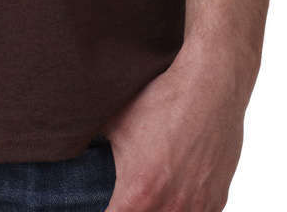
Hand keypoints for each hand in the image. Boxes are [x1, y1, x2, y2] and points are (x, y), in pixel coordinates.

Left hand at [101, 41, 250, 211]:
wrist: (209, 88)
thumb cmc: (161, 102)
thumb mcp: (114, 122)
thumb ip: (91, 145)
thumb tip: (70, 145)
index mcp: (137, 195)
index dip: (106, 209)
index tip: (106, 200)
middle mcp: (168, 209)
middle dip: (132, 207)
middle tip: (127, 190)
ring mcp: (197, 208)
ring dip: (157, 208)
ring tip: (151, 189)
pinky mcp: (217, 201)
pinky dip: (183, 208)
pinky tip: (176, 190)